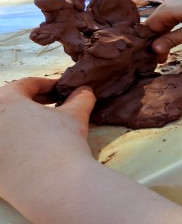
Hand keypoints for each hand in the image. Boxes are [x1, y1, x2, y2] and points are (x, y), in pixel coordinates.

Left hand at [0, 78, 95, 196]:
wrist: (53, 184)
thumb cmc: (61, 144)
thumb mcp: (75, 115)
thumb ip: (80, 98)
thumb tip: (84, 92)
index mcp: (5, 101)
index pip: (25, 85)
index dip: (48, 85)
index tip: (61, 90)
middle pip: (11, 105)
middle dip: (33, 104)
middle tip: (54, 107)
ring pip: (6, 127)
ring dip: (23, 124)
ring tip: (45, 129)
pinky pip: (5, 150)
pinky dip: (17, 145)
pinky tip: (36, 151)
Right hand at [146, 0, 181, 61]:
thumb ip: (172, 40)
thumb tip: (154, 49)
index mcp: (167, 9)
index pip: (148, 29)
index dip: (149, 45)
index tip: (154, 60)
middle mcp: (168, 5)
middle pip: (154, 27)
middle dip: (155, 44)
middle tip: (160, 62)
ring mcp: (176, 6)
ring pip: (162, 25)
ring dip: (163, 40)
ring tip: (165, 58)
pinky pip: (171, 22)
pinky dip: (170, 34)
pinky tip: (172, 45)